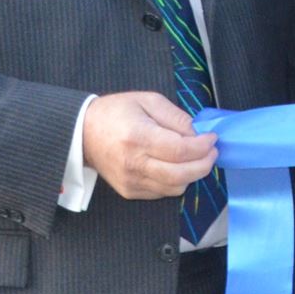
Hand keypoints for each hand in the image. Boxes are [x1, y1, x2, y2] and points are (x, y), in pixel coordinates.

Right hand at [81, 91, 216, 200]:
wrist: (82, 133)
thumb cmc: (116, 113)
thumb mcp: (148, 101)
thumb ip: (176, 117)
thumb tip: (198, 133)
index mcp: (138, 138)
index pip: (180, 151)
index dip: (203, 147)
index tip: (212, 138)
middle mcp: (133, 164)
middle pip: (181, 175)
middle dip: (205, 165)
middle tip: (212, 152)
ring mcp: (130, 181)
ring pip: (175, 187)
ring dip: (192, 174)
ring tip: (194, 157)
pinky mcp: (129, 191)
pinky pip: (163, 192)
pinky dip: (176, 181)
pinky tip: (175, 166)